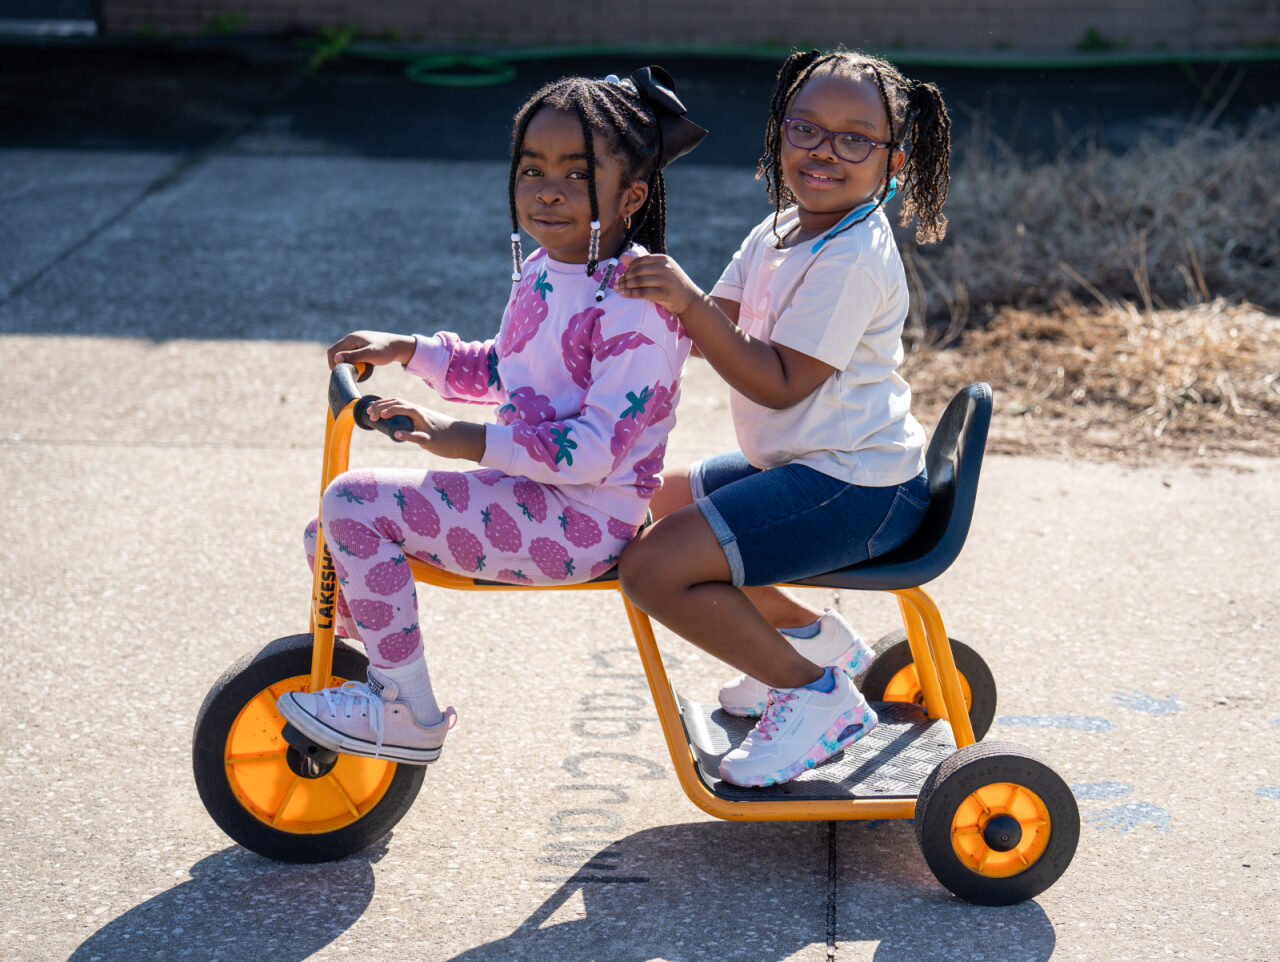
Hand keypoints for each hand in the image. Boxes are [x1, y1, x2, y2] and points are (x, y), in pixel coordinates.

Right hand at [327, 330, 415, 369]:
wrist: (399, 347)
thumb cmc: (386, 350)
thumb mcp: (370, 354)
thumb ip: (353, 356)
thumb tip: (336, 359)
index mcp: (351, 339)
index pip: (333, 351)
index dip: (333, 364)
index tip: (342, 374)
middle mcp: (351, 339)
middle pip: (337, 354)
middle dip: (341, 365)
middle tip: (352, 374)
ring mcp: (356, 342)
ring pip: (345, 356)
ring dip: (349, 365)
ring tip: (361, 371)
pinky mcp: (361, 347)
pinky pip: (352, 357)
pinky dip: (355, 364)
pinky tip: (365, 368)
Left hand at [366, 397, 484, 461]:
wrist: (463, 438)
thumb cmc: (442, 433)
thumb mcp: (425, 425)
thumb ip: (412, 425)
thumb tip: (395, 430)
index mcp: (418, 412)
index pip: (397, 402)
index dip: (381, 404)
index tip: (370, 410)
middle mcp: (421, 415)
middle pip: (400, 404)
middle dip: (383, 407)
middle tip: (371, 414)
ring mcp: (426, 425)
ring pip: (410, 413)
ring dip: (394, 412)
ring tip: (381, 416)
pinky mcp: (432, 438)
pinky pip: (418, 436)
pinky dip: (407, 435)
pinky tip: (396, 435)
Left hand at [614, 254, 702, 316]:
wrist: (690, 300)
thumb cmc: (672, 285)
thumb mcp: (660, 271)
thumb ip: (643, 264)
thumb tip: (623, 256)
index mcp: (663, 259)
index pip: (640, 261)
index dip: (628, 269)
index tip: (621, 276)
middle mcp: (665, 267)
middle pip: (638, 270)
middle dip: (625, 277)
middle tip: (616, 284)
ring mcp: (666, 280)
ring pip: (639, 281)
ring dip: (626, 286)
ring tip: (618, 290)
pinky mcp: (665, 293)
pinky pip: (644, 292)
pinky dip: (632, 294)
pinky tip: (624, 295)